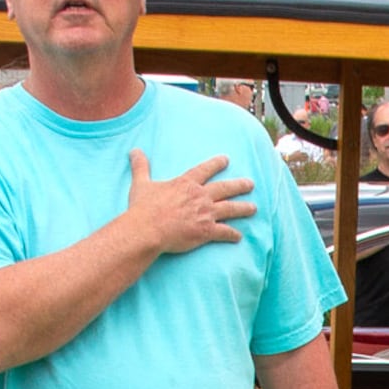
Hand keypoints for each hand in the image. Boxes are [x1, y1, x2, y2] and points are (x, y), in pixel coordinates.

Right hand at [125, 151, 253, 255]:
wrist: (148, 229)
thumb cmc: (143, 207)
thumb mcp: (141, 183)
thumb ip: (141, 166)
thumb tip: (134, 151)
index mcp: (186, 183)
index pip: (205, 170)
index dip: (216, 164)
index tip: (226, 160)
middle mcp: (200, 196)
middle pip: (225, 188)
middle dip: (239, 185)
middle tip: (250, 183)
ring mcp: (205, 214)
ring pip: (230, 209)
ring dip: (243, 208)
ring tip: (253, 208)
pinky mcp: (206, 231)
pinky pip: (224, 232)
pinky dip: (232, 235)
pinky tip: (239, 237)